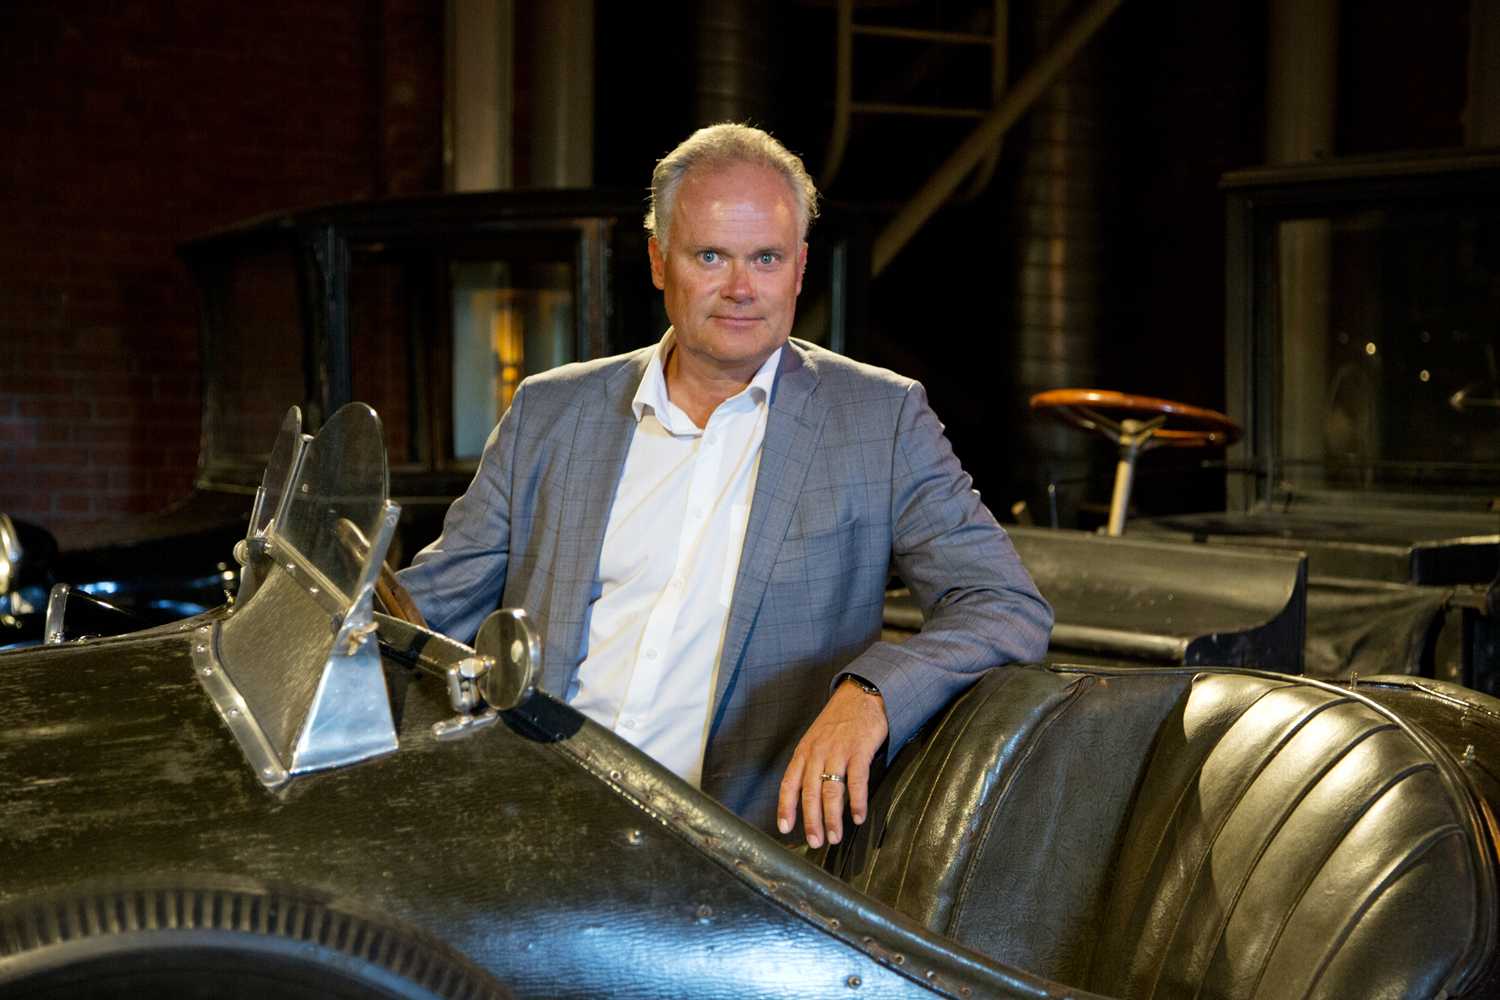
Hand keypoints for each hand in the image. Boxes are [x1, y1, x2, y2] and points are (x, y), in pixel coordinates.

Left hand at [777, 678, 888, 847]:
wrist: (861, 695)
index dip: (786, 807)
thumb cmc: (838, 721)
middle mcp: (817, 752)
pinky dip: (857, 802)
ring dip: (832, 817)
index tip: (785, 828)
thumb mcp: (815, 739)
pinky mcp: (860, 750)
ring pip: (832, 790)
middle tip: (815, 842)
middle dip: (812, 820)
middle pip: (810, 792)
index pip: (789, 783)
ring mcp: (838, 751)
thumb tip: (807, 796)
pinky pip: (857, 781)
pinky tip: (858, 817)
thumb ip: (810, 765)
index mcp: (804, 751)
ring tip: (835, 837)